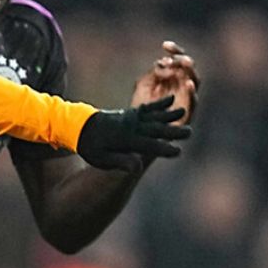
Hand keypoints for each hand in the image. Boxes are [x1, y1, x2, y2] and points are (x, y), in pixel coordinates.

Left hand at [77, 95, 191, 171]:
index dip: (162, 149)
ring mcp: (130, 118)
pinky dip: (158, 104)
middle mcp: (129, 127)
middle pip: (154, 129)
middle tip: (190, 133)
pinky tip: (170, 99)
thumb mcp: (101, 159)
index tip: (177, 152)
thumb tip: (137, 167)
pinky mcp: (129, 113)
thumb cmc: (90, 147)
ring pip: (153, 116)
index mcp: (124, 140)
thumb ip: (120, 161)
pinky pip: (146, 107)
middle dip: (172, 131)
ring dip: (168, 115)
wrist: (78, 127)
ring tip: (184, 111)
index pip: (146, 146)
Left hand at [131, 41, 198, 124]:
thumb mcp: (143, 85)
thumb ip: (153, 72)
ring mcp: (185, 98)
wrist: (138, 130)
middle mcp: (181, 85)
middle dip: (184, 60)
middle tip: (177, 57)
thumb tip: (163, 63)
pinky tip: (188, 84)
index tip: (165, 45)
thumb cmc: (142, 106)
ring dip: (190, 72)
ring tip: (185, 64)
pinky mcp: (187, 112)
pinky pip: (193, 101)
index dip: (174, 51)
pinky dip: (191, 92)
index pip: (176, 60)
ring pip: (194, 81)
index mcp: (171, 77)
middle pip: (188, 69)